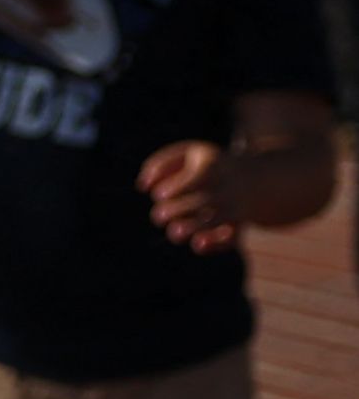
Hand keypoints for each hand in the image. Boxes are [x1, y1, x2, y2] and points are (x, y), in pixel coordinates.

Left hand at [138, 138, 250, 253]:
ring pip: (216, 221)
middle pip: (201, 202)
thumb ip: (160, 164)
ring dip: (193, 229)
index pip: (192, 181)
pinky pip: (232, 238)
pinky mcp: (240, 225)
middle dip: (176, 212)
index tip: (158, 195)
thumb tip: (142, 186)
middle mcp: (226, 187)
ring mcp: (236, 207)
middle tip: (158, 217)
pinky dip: (216, 244)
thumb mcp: (188, 153)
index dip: (171, 190)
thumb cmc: (210, 164)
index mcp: (212, 166)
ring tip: (174, 234)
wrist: (257, 177)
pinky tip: (197, 246)